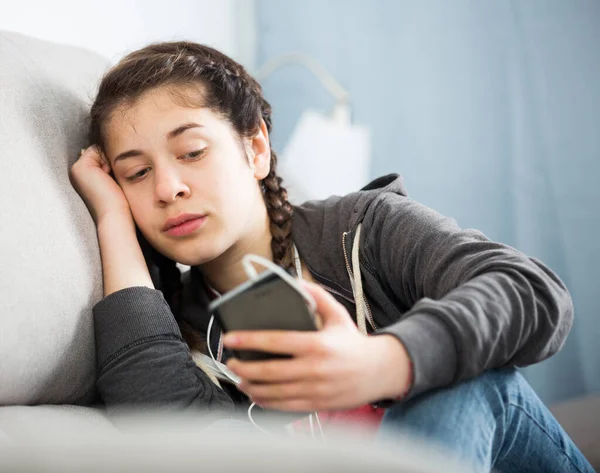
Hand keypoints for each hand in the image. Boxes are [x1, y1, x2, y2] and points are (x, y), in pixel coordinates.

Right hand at [69, 146, 130, 222]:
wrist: (114, 214)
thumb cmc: (119, 202)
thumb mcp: (114, 181)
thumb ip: (110, 167)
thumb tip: (117, 151)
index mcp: (85, 176)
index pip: (100, 157)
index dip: (112, 162)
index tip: (116, 178)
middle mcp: (78, 172)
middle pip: (100, 153)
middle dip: (111, 160)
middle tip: (113, 180)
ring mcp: (77, 169)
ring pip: (99, 151)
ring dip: (110, 161)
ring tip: (111, 179)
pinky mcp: (81, 167)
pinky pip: (97, 150)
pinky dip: (107, 160)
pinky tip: (108, 175)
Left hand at [223, 281, 411, 411]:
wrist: (379, 371)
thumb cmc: (353, 341)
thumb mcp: (338, 314)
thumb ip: (316, 296)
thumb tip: (295, 282)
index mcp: (317, 344)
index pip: (276, 341)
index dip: (249, 340)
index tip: (230, 338)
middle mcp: (314, 369)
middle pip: (269, 371)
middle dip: (244, 367)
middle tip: (230, 361)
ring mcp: (315, 390)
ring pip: (273, 392)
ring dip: (250, 386)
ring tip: (238, 378)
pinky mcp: (317, 405)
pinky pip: (284, 407)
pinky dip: (265, 402)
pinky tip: (255, 394)